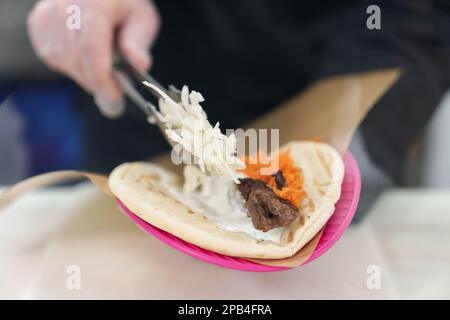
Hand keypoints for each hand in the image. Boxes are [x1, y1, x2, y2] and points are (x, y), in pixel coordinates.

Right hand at [27, 0, 159, 117]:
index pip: (91, 48)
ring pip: (59, 59)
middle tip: (112, 89)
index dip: (101, 79)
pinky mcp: (39, 21)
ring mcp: (48, 11)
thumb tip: (138, 65)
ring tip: (100, 67)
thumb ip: (139, 42)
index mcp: (96, 3)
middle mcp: (66, 4)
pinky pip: (48, 55)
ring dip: (81, 73)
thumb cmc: (124, 4)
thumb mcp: (143, 18)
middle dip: (94, 81)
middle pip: (74, 57)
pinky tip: (82, 58)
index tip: (114, 99)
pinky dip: (67, 65)